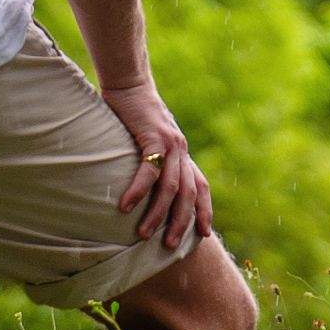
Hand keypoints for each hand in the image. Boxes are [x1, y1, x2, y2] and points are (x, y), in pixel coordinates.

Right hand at [98, 79, 211, 253]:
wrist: (130, 83)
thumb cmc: (134, 114)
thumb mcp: (149, 140)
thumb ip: (153, 160)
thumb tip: (145, 185)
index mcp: (182, 153)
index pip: (200, 185)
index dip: (204, 210)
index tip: (204, 234)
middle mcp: (181, 150)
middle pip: (188, 193)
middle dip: (180, 222)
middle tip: (170, 246)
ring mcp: (170, 143)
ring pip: (169, 187)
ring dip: (157, 213)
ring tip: (143, 234)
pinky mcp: (153, 136)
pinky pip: (147, 170)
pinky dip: (137, 191)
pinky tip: (125, 207)